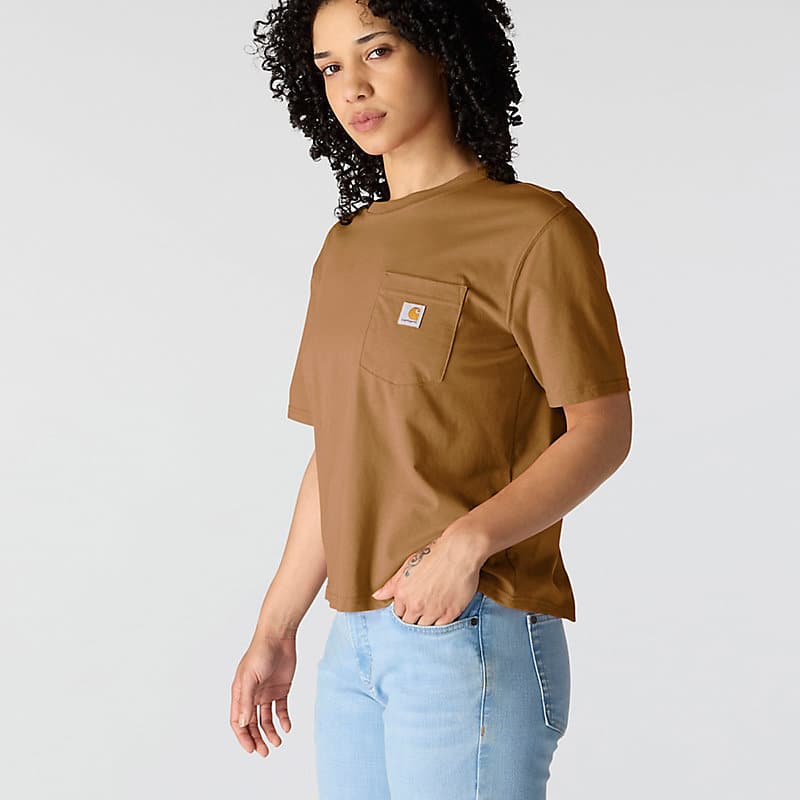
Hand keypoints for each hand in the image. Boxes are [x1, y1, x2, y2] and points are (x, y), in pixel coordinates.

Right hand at [230, 634, 296, 756]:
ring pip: (266, 719)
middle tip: (265, 752)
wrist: (279, 637)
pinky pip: (281, 709)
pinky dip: (283, 719)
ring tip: (278, 742)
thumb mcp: (250, 678)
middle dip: (257, 739)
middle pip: (252, 724)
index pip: (238, 721)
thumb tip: (244, 724)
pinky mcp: (281, 689)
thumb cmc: (260, 653)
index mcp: (240, 693)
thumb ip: (246, 701)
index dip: (243, 737)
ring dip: (270, 732)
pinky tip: (287, 727)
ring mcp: (266, 693)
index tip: (251, 749)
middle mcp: (252, 695)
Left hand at [370, 529, 482, 625]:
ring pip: (425, 628)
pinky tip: (443, 614)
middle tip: (423, 610)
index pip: (398, 614)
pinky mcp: (450, 613)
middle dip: (414, 619)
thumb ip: (392, 584)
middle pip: (410, 624)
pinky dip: (441, 624)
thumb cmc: (435, 554)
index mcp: (403, 593)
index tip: (411, 608)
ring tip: (433, 612)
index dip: (404, 611)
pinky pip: (441, 628)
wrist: (459, 550)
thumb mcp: (409, 565)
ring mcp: (433, 611)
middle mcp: (416, 604)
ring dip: (427, 623)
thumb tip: (377, 596)